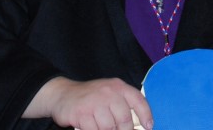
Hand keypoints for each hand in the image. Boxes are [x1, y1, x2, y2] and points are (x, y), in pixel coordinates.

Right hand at [23, 76, 152, 129]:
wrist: (63, 94)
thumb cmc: (91, 98)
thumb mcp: (109, 95)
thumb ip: (123, 106)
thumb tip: (141, 125)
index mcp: (118, 86)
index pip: (138, 100)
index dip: (146, 115)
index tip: (149, 127)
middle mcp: (108, 92)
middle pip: (125, 120)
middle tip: (117, 129)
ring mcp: (94, 102)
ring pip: (109, 128)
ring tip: (102, 127)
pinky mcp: (81, 113)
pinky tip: (91, 128)